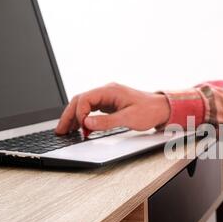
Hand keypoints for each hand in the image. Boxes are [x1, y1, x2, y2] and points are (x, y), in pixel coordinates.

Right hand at [55, 83, 170, 134]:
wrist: (162, 109)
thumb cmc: (150, 111)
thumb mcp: (129, 118)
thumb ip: (107, 122)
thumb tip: (87, 123)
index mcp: (110, 91)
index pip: (85, 98)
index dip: (79, 113)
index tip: (81, 127)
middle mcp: (106, 92)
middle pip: (80, 100)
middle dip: (69, 115)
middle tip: (60, 130)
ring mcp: (107, 97)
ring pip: (84, 104)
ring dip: (74, 117)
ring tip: (66, 131)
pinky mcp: (110, 104)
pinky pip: (91, 109)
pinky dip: (84, 118)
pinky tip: (80, 128)